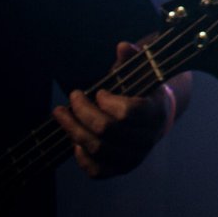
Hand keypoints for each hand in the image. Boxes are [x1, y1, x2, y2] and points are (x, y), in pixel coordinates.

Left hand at [51, 41, 172, 177]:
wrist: (155, 119)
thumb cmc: (142, 92)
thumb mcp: (140, 73)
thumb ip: (132, 59)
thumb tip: (122, 46)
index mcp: (156, 113)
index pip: (128, 112)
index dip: (107, 101)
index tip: (98, 92)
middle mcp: (148, 139)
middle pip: (107, 130)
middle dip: (82, 111)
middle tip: (72, 97)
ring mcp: (135, 157)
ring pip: (97, 149)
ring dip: (73, 130)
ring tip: (61, 114)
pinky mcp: (121, 169)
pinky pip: (96, 170)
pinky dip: (80, 156)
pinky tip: (74, 140)